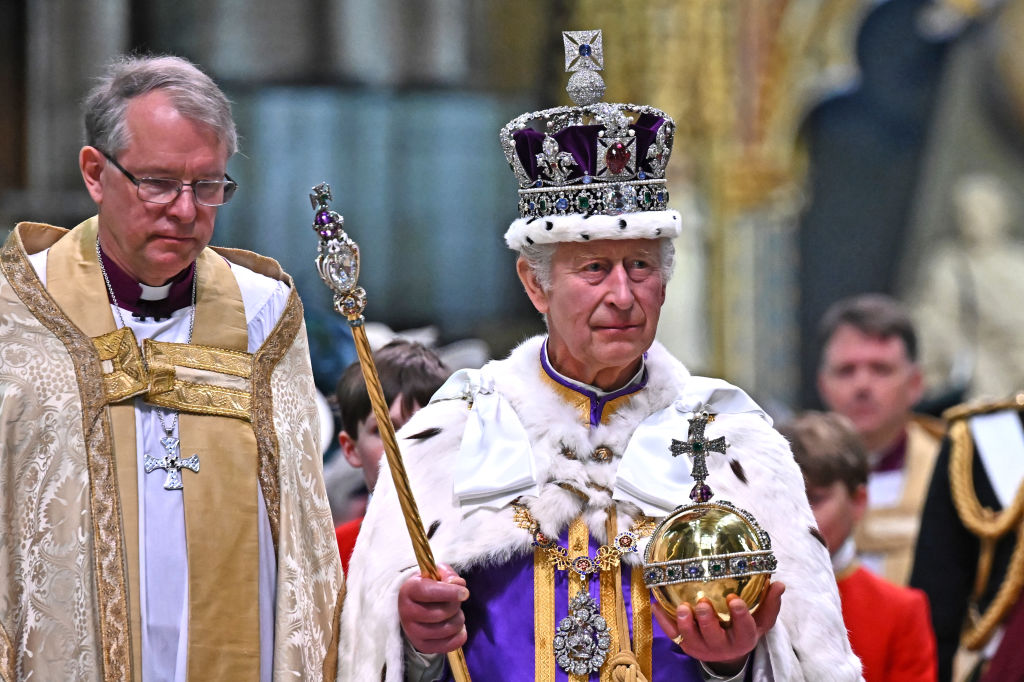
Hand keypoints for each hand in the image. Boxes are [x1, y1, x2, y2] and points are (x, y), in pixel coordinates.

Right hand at [398, 563, 469, 653]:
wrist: (414, 605)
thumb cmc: (429, 586)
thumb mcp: (436, 574)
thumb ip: (449, 575)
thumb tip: (459, 584)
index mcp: (408, 590)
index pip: (428, 592)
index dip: (449, 592)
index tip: (465, 593)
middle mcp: (406, 612)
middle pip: (440, 613)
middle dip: (455, 606)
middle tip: (456, 601)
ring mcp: (412, 632)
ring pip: (446, 629)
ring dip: (458, 619)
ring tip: (455, 613)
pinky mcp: (421, 645)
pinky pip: (448, 645)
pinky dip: (459, 636)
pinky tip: (458, 627)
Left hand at [652, 581, 784, 674]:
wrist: (728, 653)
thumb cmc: (744, 629)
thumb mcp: (761, 619)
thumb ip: (769, 602)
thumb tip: (779, 583)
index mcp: (743, 638)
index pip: (744, 629)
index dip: (739, 615)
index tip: (735, 599)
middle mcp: (722, 646)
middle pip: (714, 636)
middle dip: (707, 620)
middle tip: (702, 603)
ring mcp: (701, 647)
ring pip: (691, 638)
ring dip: (684, 623)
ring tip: (681, 607)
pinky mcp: (685, 645)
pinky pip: (671, 634)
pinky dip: (662, 621)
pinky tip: (656, 604)